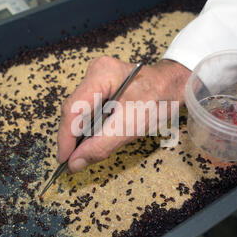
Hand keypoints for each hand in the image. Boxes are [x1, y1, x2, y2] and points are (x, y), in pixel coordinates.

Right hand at [57, 56, 190, 173]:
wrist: (172, 86)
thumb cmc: (158, 99)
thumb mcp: (132, 125)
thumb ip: (102, 145)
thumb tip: (75, 163)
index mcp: (101, 74)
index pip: (73, 108)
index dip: (65, 137)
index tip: (64, 160)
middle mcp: (94, 73)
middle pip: (73, 111)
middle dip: (73, 138)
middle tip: (74, 162)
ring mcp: (95, 80)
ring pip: (79, 113)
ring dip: (82, 135)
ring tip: (85, 153)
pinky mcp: (99, 88)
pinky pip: (88, 112)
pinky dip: (90, 128)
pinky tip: (96, 139)